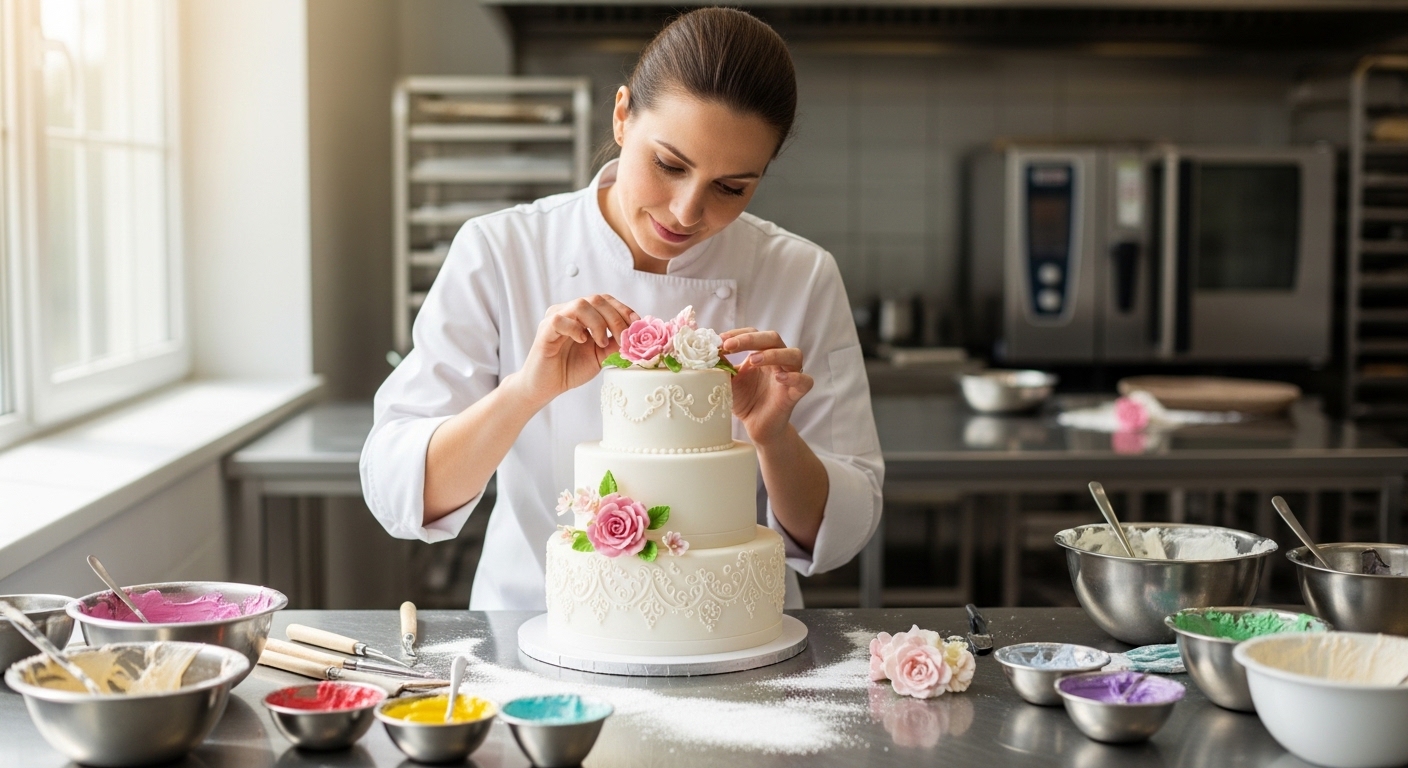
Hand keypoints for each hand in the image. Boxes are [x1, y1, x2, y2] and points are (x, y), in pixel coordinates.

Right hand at [513, 295, 637, 406]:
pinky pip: (560, 320)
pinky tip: (583, 341)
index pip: (605, 300)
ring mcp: (555, 318)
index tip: (637, 324)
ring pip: (581, 304)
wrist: (546, 387)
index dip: (623, 309)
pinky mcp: (545, 330)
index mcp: (581, 315)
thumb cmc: (569, 369)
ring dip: (598, 323)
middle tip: (623, 338)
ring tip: (601, 343)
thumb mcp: (600, 356)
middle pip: (596, 300)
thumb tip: (635, 335)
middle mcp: (568, 311)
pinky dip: (576, 329)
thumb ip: (615, 344)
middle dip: (616, 318)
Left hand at [720, 328, 812, 445]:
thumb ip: (722, 366)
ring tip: (753, 360)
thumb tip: (706, 351)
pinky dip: (795, 377)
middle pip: (773, 338)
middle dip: (751, 339)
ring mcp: (790, 375)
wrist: (756, 427)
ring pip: (794, 354)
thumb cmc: (745, 401)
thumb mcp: (728, 381)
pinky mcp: (796, 393)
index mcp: (762, 354)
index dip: (738, 334)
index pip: (754, 334)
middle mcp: (778, 361)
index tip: (719, 340)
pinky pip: (805, 381)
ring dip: (774, 354)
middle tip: (730, 346)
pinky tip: (780, 378)